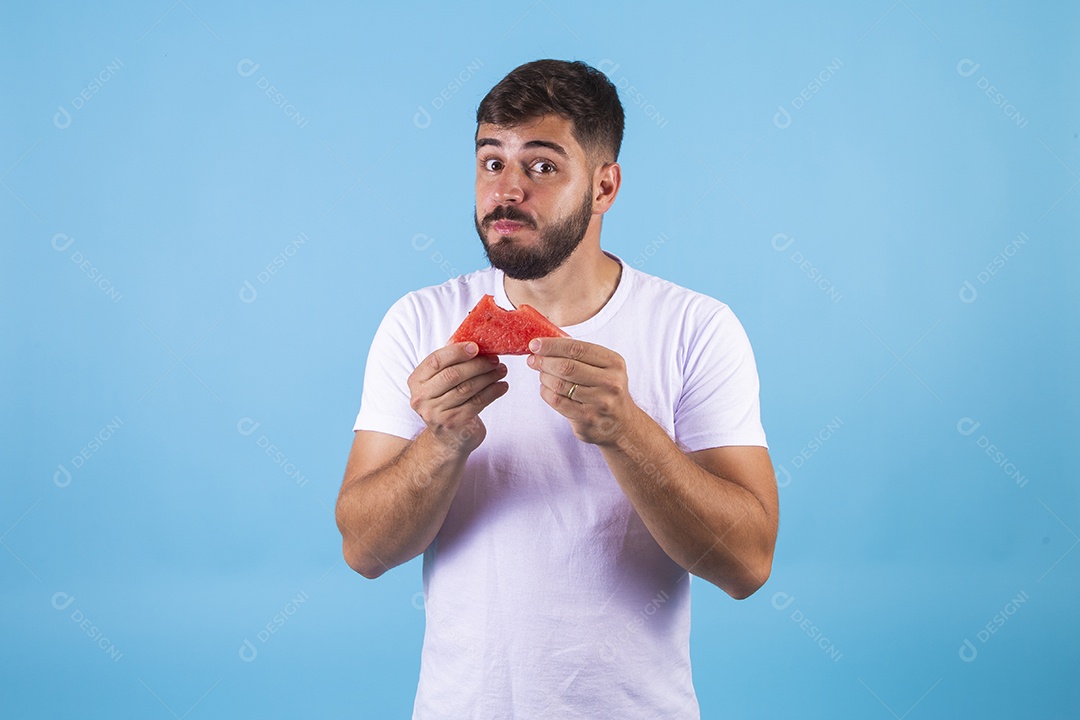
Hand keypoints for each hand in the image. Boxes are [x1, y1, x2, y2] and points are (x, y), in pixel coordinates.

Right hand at [407, 342, 508, 454]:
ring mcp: (436, 413)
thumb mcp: (441, 382)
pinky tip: (502, 386)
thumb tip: (473, 340)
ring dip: (488, 377)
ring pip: (467, 388)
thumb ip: (450, 363)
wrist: (447, 438)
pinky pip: (477, 403)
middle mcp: (421, 398)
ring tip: (502, 370)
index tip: (476, 347)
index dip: (457, 352)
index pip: (436, 360)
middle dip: (478, 365)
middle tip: (495, 359)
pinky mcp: (453, 423)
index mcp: (416, 381)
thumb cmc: (447, 402)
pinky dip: (493, 392)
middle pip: (453, 375)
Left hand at [526, 337, 641, 444]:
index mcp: (614, 363)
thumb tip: (544, 344)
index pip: (577, 348)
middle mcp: (610, 382)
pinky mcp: (588, 419)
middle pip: (566, 366)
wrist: (622, 424)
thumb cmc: (606, 389)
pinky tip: (546, 389)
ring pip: (559, 384)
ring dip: (544, 377)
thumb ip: (580, 355)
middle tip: (532, 360)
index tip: (535, 344)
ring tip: (542, 375)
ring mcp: (600, 402)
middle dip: (544, 361)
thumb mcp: (604, 367)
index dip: (552, 345)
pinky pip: (557, 401)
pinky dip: (546, 393)